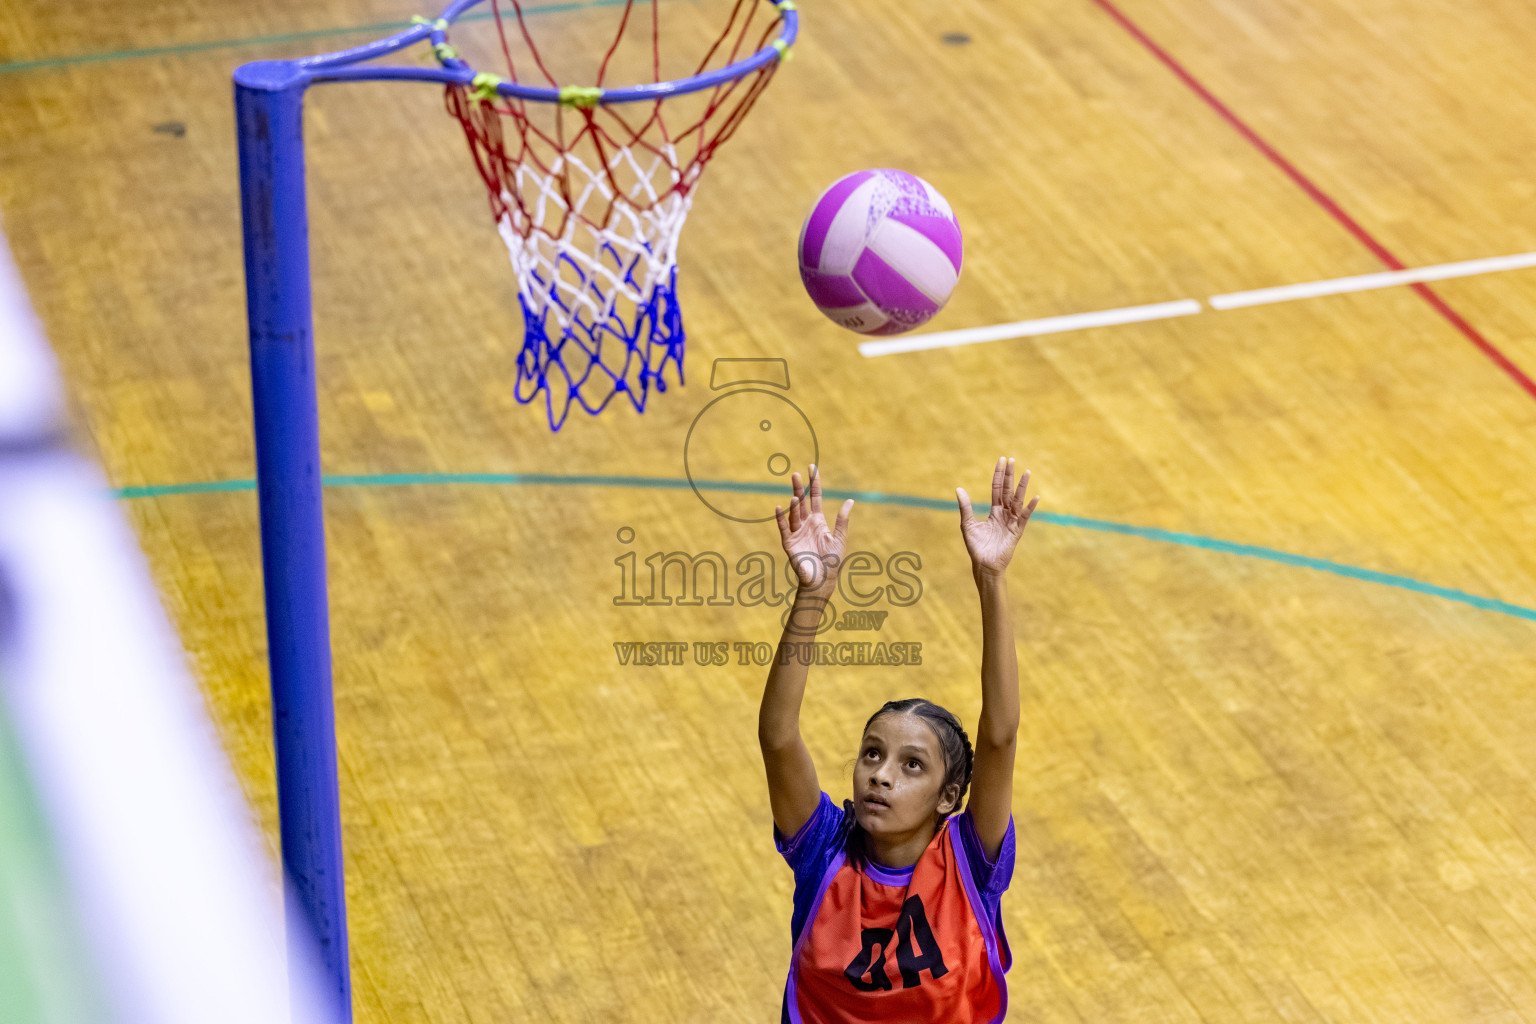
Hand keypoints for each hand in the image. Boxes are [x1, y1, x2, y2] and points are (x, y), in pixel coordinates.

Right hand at [774, 465, 854, 591]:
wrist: (823, 580)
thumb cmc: (832, 560)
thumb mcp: (839, 537)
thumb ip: (842, 520)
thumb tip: (850, 500)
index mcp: (818, 521)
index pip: (815, 498)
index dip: (814, 483)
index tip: (812, 468)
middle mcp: (806, 524)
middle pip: (802, 502)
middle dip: (799, 488)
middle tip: (796, 474)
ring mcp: (797, 533)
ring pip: (794, 514)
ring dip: (794, 505)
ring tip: (795, 495)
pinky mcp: (789, 543)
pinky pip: (784, 528)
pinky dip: (781, 519)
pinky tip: (780, 507)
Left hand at [957, 457, 1038, 577]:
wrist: (983, 565)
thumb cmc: (976, 547)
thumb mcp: (968, 525)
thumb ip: (965, 507)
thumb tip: (959, 488)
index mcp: (994, 511)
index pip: (997, 489)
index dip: (998, 475)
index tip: (1001, 461)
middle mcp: (1004, 514)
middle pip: (1007, 490)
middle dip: (1009, 475)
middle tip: (1011, 459)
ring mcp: (1011, 522)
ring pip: (1017, 500)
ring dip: (1022, 487)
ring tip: (1026, 472)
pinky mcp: (1016, 531)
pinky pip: (1024, 517)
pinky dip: (1029, 508)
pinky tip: (1035, 497)